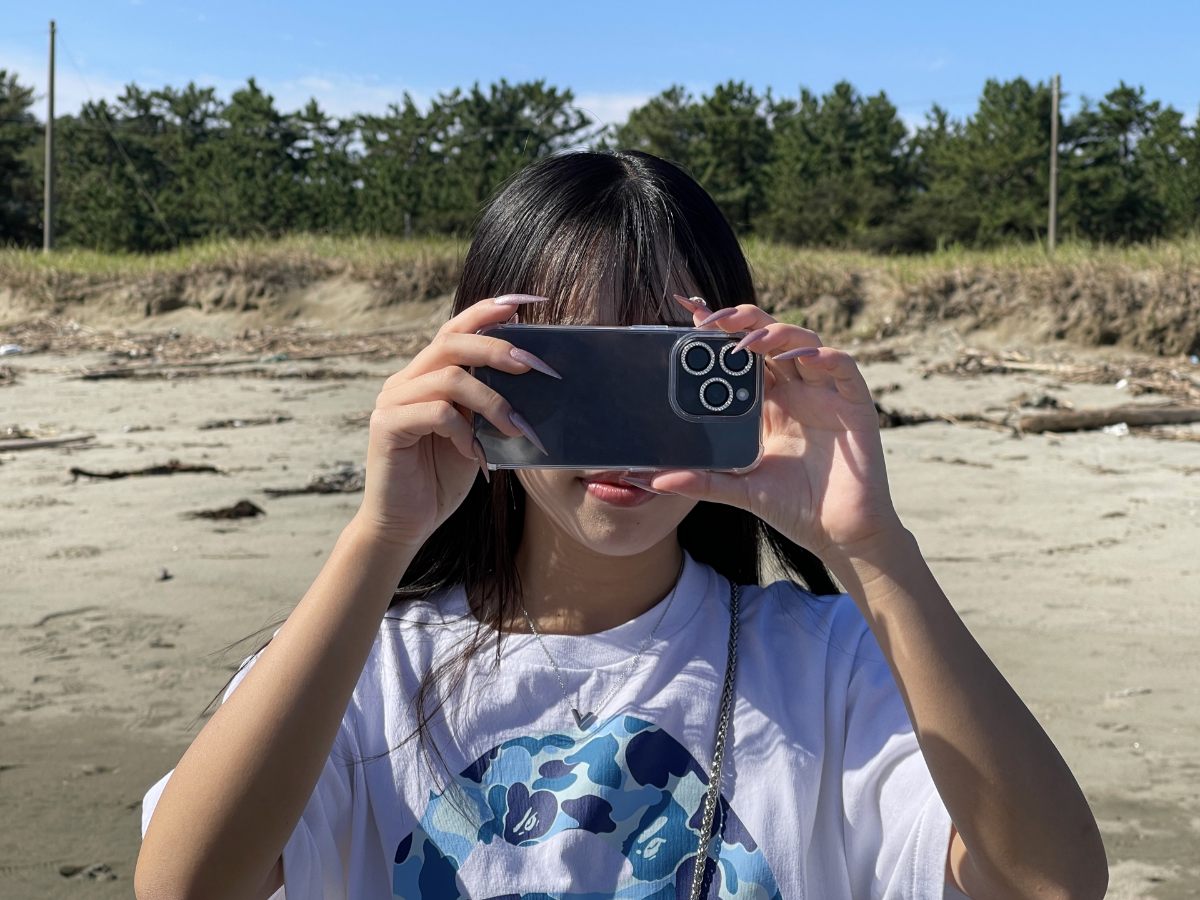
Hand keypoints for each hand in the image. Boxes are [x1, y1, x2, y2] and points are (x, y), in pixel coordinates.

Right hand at [354, 295, 553, 548]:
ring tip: (517, 428)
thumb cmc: (443, 478)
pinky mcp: (387, 426)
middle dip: (499, 348)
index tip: (528, 303)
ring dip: (493, 401)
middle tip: (535, 368)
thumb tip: (531, 372)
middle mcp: (407, 379)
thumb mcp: (475, 432)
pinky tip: (476, 454)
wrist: (407, 524)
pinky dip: (465, 431)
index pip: (456, 328)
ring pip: (450, 377)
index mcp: (427, 374)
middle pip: (452, 341)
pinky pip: (436, 413)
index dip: (489, 310)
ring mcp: (393, 400)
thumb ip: (488, 401)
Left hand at [648, 297, 902, 557]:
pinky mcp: (854, 405)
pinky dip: (822, 356)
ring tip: (748, 344)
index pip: (741, 354)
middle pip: (770, 337)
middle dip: (743, 321)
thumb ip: (702, 481)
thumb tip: (654, 480)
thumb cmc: (795, 508)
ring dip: (776, 335)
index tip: (688, 309)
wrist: (841, 535)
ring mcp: (826, 394)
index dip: (720, 329)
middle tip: (713, 321)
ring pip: (803, 342)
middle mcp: (796, 390)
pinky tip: (799, 359)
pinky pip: (842, 367)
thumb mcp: (741, 490)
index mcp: (768, 403)